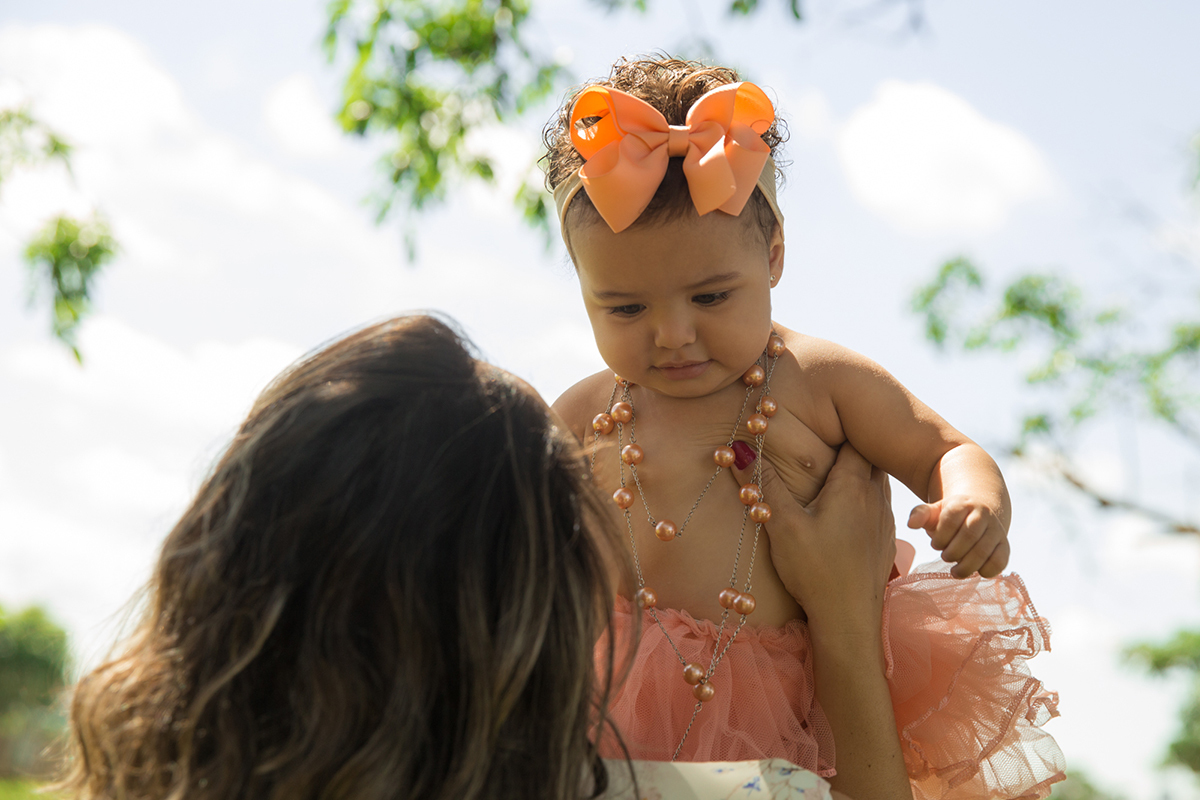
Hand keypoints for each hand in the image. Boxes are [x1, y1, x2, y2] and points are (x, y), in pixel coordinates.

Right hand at [733, 443, 895, 639]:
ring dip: (860, 471)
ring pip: (877, 480)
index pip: (855, 440)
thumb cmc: (816, 571)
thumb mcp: (782, 525)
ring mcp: (883, 520)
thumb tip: (739, 448)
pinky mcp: (884, 540)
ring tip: (836, 468)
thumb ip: (763, 485)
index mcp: (852, 486)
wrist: (850, 620)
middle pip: (870, 457)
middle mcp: (875, 497)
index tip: (825, 418)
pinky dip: (865, 495)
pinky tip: (847, 508)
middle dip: (852, 445)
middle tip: (828, 438)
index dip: (843, 426)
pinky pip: (878, 504)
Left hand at [907, 496, 1009, 577]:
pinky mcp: (1004, 545)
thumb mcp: (933, 512)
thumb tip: (910, 524)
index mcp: (962, 504)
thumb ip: (920, 515)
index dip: (940, 537)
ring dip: (966, 566)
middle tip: (945, 557)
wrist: (978, 513)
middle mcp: (983, 514)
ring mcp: (996, 530)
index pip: (951, 519)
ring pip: (984, 550)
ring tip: (955, 571)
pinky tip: (976, 571)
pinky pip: (1000, 561)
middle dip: (953, 552)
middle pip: (969, 536)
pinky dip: (986, 571)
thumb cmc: (949, 517)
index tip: (935, 544)